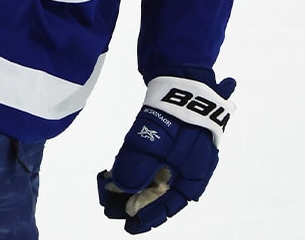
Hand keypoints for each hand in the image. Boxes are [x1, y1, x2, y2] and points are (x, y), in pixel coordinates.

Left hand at [97, 75, 235, 233]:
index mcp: (195, 174)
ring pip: (156, 178)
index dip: (151, 217)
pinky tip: (117, 171)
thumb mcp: (153, 144)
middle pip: (163, 194)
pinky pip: (153, 162)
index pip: (172, 204)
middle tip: (112, 209)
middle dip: (138, 203)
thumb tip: (123, 191)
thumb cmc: (175, 115)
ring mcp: (181, 152)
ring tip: (109, 190)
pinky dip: (137, 169)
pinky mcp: (170, 139)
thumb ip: (137, 169)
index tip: (129, 225)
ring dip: (134, 187)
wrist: (183, 79)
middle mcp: (190, 167)